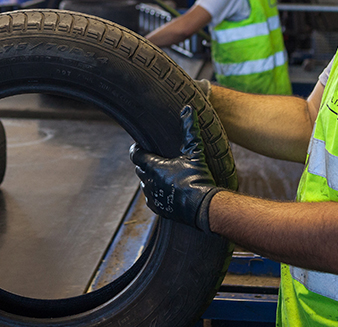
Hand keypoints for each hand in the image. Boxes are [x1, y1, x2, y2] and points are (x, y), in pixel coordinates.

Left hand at [129, 105, 222, 231]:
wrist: (202, 207)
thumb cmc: (198, 177)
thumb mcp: (195, 152)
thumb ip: (189, 130)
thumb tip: (188, 109)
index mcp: (153, 166)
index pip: (135, 154)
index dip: (136, 148)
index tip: (140, 145)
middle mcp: (148, 181)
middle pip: (139, 168)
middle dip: (144, 162)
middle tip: (155, 157)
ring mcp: (152, 196)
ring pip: (144, 183)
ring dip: (150, 178)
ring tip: (162, 174)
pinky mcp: (157, 208)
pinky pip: (150, 198)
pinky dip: (155, 193)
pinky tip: (166, 190)